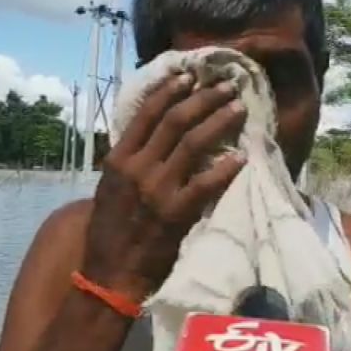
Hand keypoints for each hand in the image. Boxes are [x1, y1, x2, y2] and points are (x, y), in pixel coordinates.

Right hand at [82, 71, 247, 300]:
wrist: (109, 275)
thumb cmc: (109, 234)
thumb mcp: (110, 189)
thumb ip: (130, 163)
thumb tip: (152, 138)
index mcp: (118, 160)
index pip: (146, 114)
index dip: (170, 91)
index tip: (189, 75)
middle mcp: (137, 169)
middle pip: (175, 121)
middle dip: (203, 99)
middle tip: (225, 86)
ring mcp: (157, 190)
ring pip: (193, 144)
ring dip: (218, 122)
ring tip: (238, 108)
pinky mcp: (175, 214)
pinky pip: (205, 184)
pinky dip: (224, 169)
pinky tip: (241, 158)